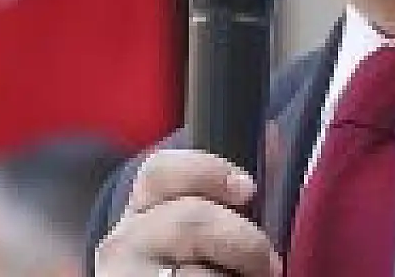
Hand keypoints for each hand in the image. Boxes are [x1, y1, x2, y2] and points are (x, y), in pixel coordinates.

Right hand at [95, 148, 282, 276]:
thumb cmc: (198, 270)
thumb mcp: (214, 228)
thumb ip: (237, 188)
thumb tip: (270, 133)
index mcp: (144, 210)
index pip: (160, 171)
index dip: (209, 171)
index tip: (248, 188)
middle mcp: (124, 240)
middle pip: (189, 220)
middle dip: (242, 242)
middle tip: (269, 264)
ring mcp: (123, 275)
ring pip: (193, 272)